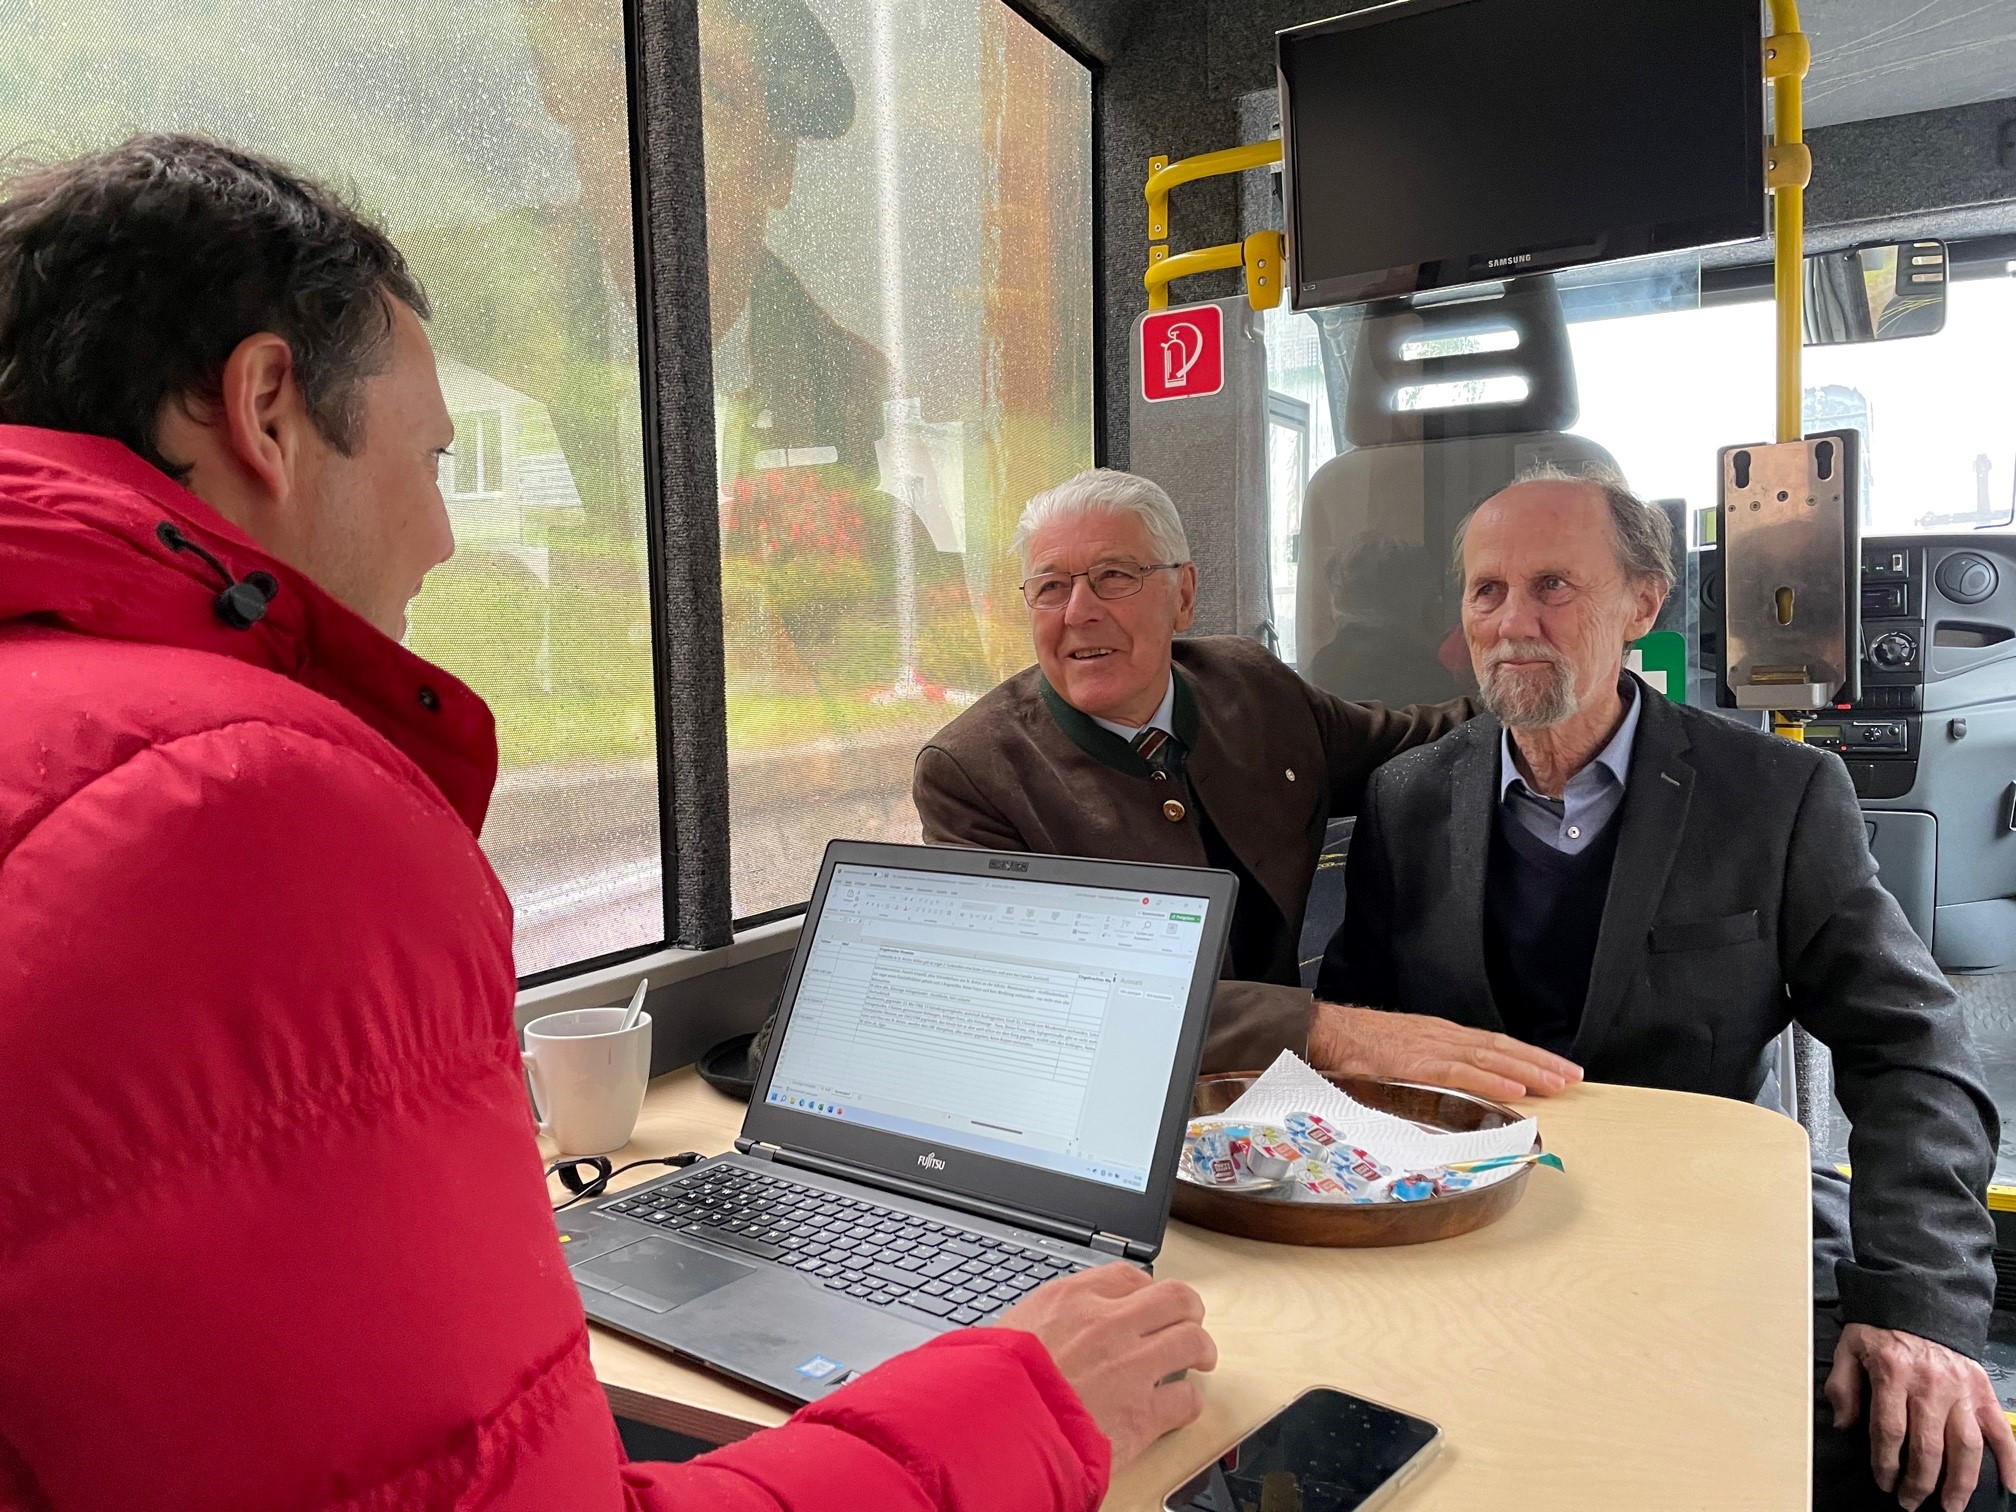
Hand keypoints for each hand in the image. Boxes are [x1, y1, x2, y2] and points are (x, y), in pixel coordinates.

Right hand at [995, 1262, 1216, 1469]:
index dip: (1145, 1289)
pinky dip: (1187, 1402)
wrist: (991, 1430)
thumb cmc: (990, 1385)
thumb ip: (1045, 1322)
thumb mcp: (1010, 1331)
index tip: (1147, 1300)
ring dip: (1200, 1350)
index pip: (1127, 1276)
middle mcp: (1106, 1325)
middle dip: (1188, 1310)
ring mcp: (1130, 1368)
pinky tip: (1177, 1406)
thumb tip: (1054, 1328)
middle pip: (1175, 1297)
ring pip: (1192, 1341)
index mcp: (1071, 1299)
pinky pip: (1186, 1399)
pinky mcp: (1142, 1415)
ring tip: (1199, 1360)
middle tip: (1188, 1322)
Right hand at [1306, 1001, 1582, 1100]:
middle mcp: (1443, 1037)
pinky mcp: (1416, 1064)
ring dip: (1527, 1070)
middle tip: (1574, 1076)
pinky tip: (1515, 1089)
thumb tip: (1455, 1095)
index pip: (1494, 1043)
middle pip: (1501, 1047)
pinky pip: (1461, 1072)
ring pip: (1489, 1057)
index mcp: (1440, 1036)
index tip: (1558, 1067)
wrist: (1325, 1032)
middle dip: (1540, 1062)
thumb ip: (1428, 1073)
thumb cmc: (1357, 1047)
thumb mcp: (1400, 1055)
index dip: (1528, 1055)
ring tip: (1558, 1083)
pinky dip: (1490, 1080)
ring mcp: (1431, 1049)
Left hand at [1825, 1323, 2015, 1509]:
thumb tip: (1844, 1425)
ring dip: (1959, 1482)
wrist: (1919, 1298)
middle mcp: (1930, 1384)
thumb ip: (1843, 1386)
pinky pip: (2001, 1430)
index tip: (1883, 1482)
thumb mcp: (1849, 1348)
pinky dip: (2011, 1460)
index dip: (1885, 1463)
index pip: (1889, 1430)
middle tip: (1910, 1502)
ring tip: (1950, 1506)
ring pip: (1964, 1446)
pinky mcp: (1982, 1390)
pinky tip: (2011, 1485)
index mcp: (1893, 1373)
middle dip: (1918, 1482)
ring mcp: (1961, 1390)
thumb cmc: (1882, 1328)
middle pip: (1927, 1446)